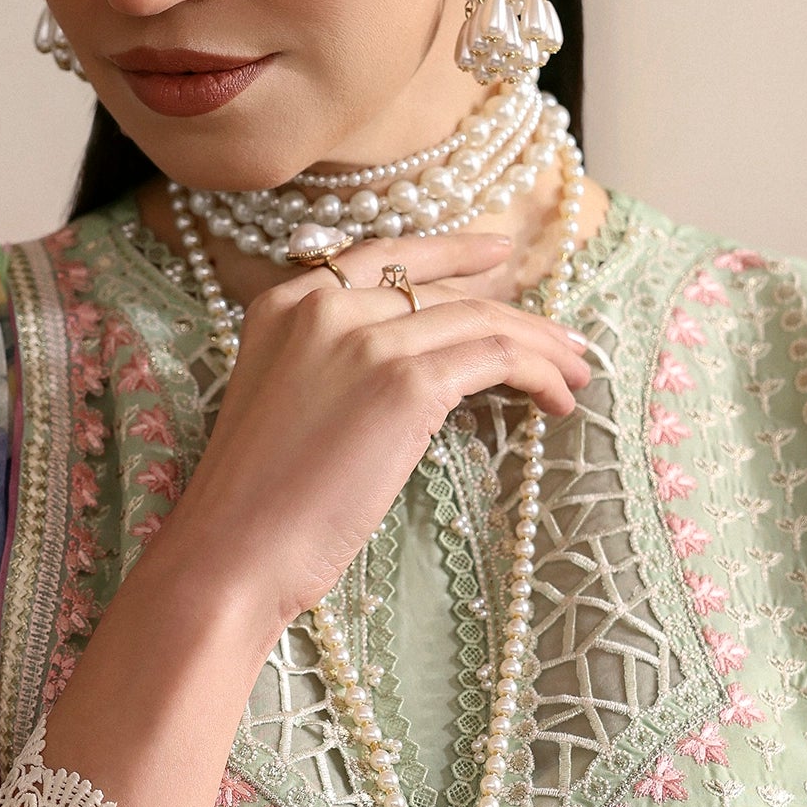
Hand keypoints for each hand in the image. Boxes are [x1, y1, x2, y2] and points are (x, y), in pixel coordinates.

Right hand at [151, 225, 591, 644]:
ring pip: (479, 320)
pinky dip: (537, 373)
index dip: (450, 253)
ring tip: (575, 373)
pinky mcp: (404, 382)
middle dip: (512, 312)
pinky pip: (495, 358)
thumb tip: (420, 366)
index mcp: (283, 303)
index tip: (498, 255)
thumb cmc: (255, 505)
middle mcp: (322, 305)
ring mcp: (365, 338)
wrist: (232, 552)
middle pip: (440, 289)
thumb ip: (330, 363)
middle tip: (561, 339)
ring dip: (539, 345)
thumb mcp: (282, 403)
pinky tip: (556, 399)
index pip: (383, 258)